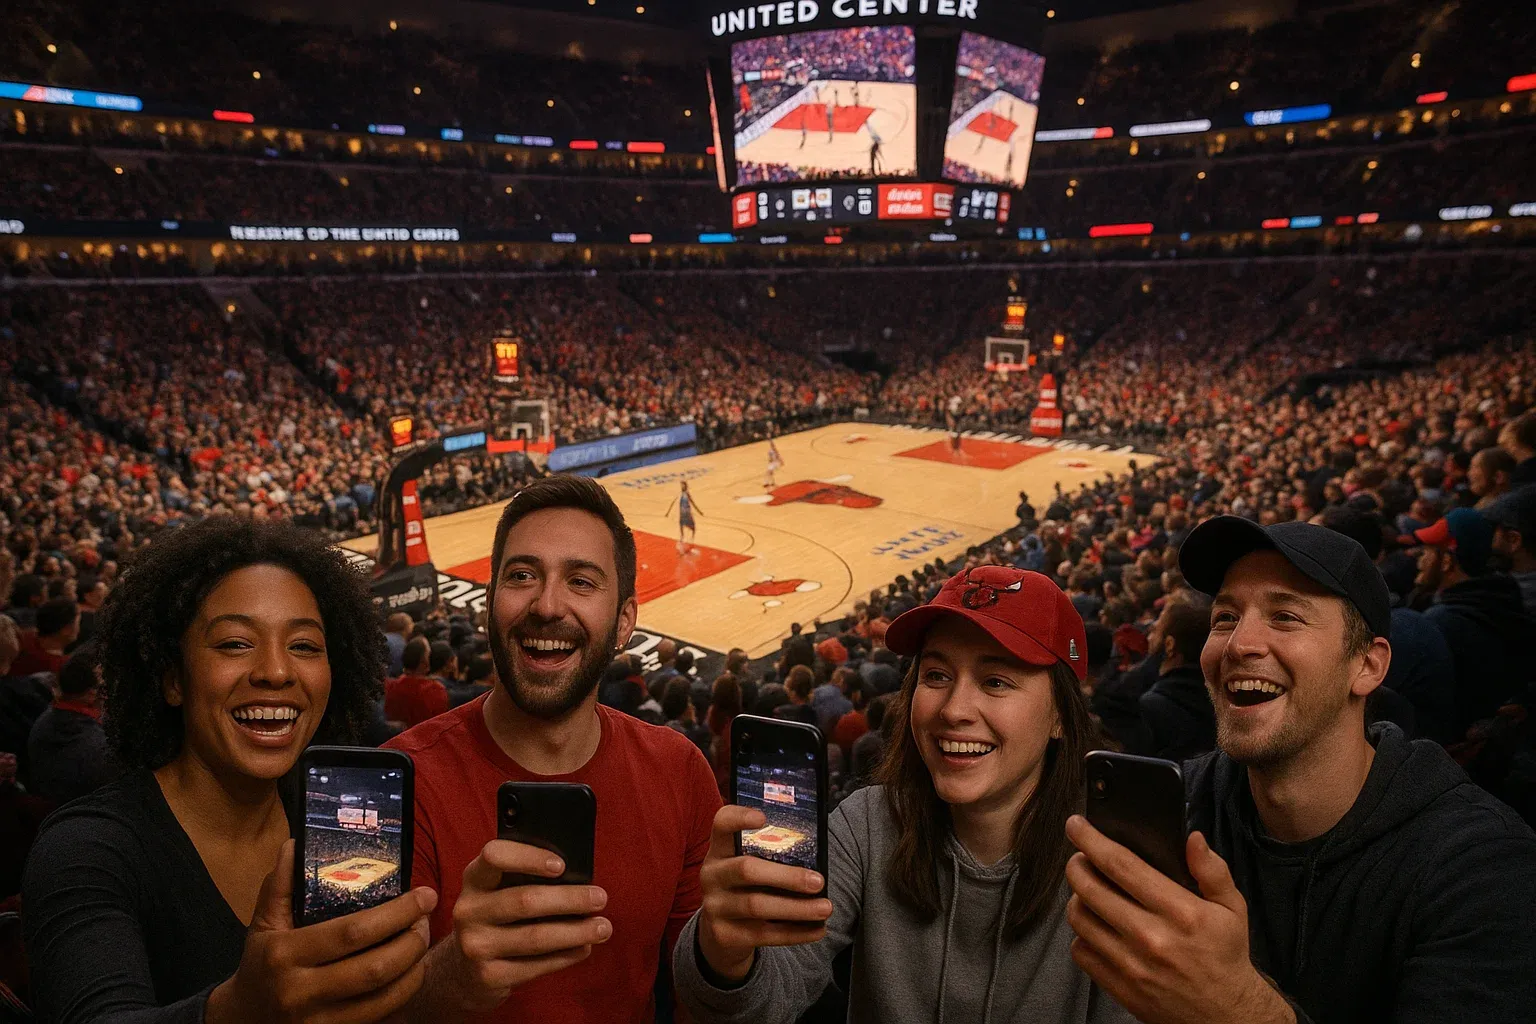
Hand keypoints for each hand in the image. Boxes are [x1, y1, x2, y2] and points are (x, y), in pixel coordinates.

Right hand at [206, 840, 435, 1023]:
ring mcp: (318, 1021)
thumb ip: (279, 884)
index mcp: (285, 954)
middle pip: (375, 968)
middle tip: (426, 919)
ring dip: (415, 969)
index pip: (352, 932)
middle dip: (412, 942)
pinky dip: (402, 995)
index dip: (396, 913)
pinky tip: (410, 973)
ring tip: (423, 943)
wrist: (244, 1020)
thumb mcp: (263, 922)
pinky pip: (379, 1018)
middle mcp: (300, 992)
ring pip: (384, 999)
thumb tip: (296, 843)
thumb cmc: (262, 962)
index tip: (423, 895)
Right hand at [424, 840, 611, 1012]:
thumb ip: (526, 879)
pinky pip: (536, 966)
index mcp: (474, 878)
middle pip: (525, 901)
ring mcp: (476, 945)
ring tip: (603, 927)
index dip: (529, 857)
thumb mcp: (499, 890)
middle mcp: (469, 910)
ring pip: (536, 937)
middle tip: (600, 898)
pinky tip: (584, 947)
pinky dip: (566, 956)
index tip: (562, 865)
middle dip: (569, 899)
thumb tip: (579, 879)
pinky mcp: (489, 976)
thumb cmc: (498, 916)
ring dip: (576, 932)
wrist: (465, 969)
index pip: (495, 856)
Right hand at [696, 805, 830, 983]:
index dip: (739, 818)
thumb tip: (818, 859)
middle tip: (819, 881)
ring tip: (825, 908)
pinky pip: (764, 935)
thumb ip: (771, 858)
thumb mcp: (749, 867)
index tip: (763, 817)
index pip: (722, 824)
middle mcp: (712, 875)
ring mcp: (715, 906)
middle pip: (746, 870)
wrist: (721, 934)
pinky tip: (817, 930)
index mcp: (720, 850)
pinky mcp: (724, 935)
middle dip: (787, 876)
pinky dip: (795, 933)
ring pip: (756, 906)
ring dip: (797, 908)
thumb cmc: (747, 889)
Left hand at [1063, 816, 1293, 1023]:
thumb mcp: (1232, 909)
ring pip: (1080, 918)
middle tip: (1079, 858)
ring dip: (1077, 898)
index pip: (1121, 866)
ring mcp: (1132, 965)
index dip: (1092, 841)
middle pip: (1090, 889)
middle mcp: (1151, 937)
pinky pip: (1081, 951)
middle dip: (1076, 865)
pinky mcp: (1120, 987)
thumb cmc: (1225, 956)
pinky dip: (1081, 934)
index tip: (1076, 826)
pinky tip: (1096, 926)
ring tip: (1089, 892)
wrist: (1225, 1016)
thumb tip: (1192, 838)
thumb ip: (1212, 871)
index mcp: (1180, 912)